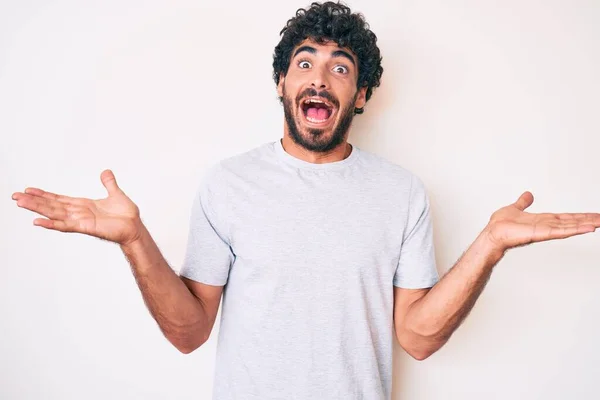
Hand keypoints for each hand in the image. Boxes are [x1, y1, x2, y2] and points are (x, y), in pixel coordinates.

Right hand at [11, 169, 142, 245]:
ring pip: (54, 213)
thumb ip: (109, 184)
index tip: (29, 190)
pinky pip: (65, 225)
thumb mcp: (116, 194)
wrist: (135, 227)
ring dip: (37, 209)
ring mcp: (80, 221)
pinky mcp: (86, 227)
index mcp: (83, 205)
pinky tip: (38, 221)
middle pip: (51, 205)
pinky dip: (51, 224)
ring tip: (20, 203)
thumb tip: (106, 172)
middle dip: (33, 200)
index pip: (59, 199)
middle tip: (15, 196)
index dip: (44, 195)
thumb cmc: (126, 215)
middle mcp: (78, 213)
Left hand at [484, 191, 599, 252]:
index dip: (580, 216)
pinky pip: (561, 231)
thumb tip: (528, 194)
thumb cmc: (500, 225)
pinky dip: (575, 229)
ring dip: (586, 225)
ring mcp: (545, 230)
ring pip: (570, 227)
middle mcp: (546, 225)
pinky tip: (588, 228)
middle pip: (572, 222)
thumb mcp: (515, 208)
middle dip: (588, 220)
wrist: (492, 233)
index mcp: (542, 220)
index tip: (593, 215)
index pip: (565, 217)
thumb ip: (523, 202)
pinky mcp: (541, 233)